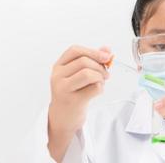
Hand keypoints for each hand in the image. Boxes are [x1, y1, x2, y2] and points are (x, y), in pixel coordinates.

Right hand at [48, 45, 111, 161]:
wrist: (64, 116)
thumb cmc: (73, 91)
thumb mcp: (79, 73)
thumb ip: (93, 59)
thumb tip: (107, 49)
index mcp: (59, 66)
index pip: (75, 51)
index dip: (93, 51)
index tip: (106, 56)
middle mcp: (57, 76)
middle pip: (84, 62)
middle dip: (100, 66)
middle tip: (106, 74)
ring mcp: (63, 89)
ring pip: (88, 74)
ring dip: (100, 77)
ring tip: (101, 82)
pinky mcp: (73, 101)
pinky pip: (94, 88)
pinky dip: (101, 88)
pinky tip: (97, 91)